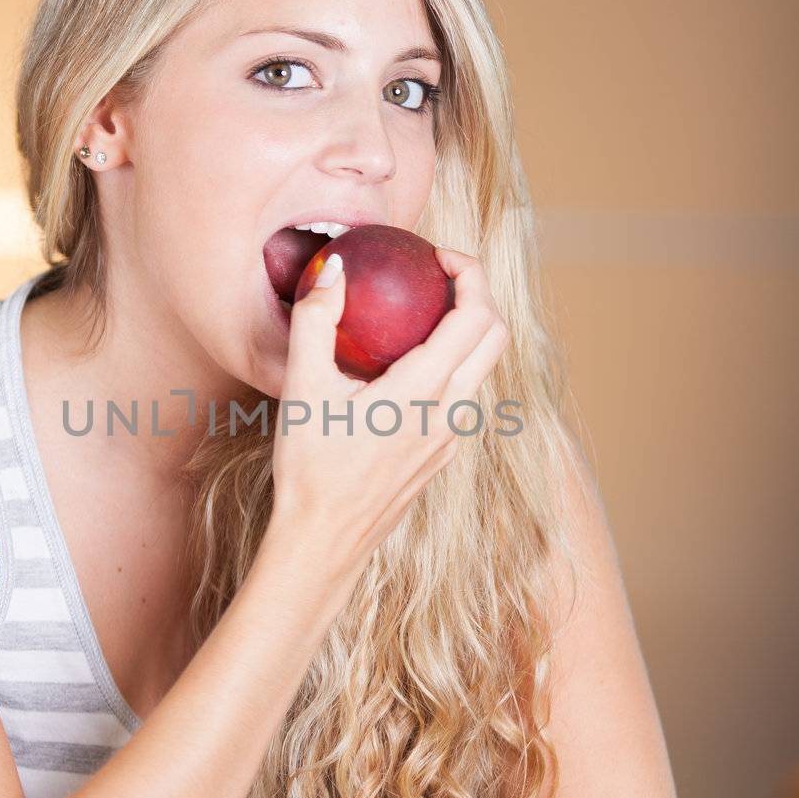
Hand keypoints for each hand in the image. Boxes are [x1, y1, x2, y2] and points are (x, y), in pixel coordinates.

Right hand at [271, 245, 509, 567]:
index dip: (470, 272)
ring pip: (484, 367)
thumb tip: (333, 265)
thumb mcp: (303, 388)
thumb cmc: (310, 468)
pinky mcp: (443, 455)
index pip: (477, 315)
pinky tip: (408, 363)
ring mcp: (452, 438)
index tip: (436, 255)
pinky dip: (453, 362)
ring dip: (469, 328)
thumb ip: (316, 319)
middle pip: (495, 336)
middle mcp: (451, 413)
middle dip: (478, 293)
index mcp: (424, 391)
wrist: (324, 542)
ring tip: (422, 312)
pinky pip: (465, 395)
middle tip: (436, 274)